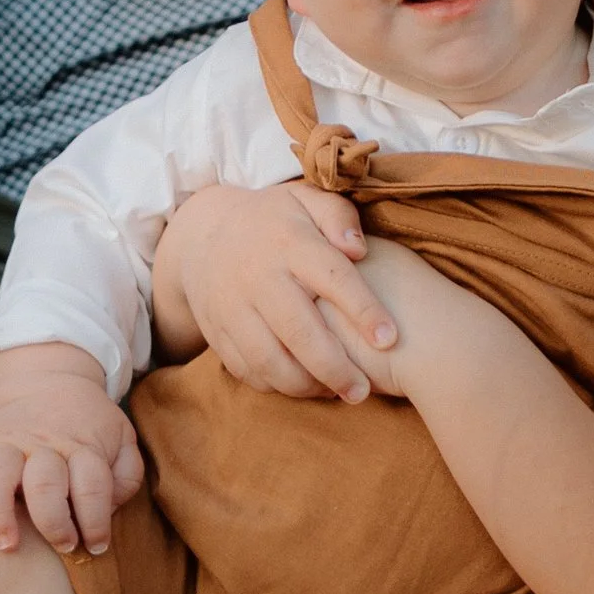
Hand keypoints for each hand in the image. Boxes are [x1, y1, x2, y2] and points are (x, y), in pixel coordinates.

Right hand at [0, 347, 145, 553]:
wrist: (50, 381)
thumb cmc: (89, 424)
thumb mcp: (122, 440)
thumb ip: (126, 475)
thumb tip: (108, 510)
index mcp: (82, 445)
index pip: (92, 485)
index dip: (96, 521)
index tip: (97, 546)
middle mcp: (44, 443)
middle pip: (45, 483)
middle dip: (54, 523)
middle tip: (63, 546)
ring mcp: (9, 442)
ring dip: (0, 513)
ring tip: (8, 545)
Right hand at [149, 176, 395, 397]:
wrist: (202, 235)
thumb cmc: (274, 221)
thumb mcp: (304, 200)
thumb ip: (338, 216)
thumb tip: (359, 249)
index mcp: (288, 242)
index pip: (331, 276)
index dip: (363, 309)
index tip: (390, 338)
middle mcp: (258, 276)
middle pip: (298, 331)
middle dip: (334, 367)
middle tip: (363, 391)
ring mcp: (232, 307)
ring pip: (268, 359)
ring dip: (305, 385)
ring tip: (337, 393)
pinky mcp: (216, 331)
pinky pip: (245, 369)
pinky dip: (275, 386)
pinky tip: (303, 387)